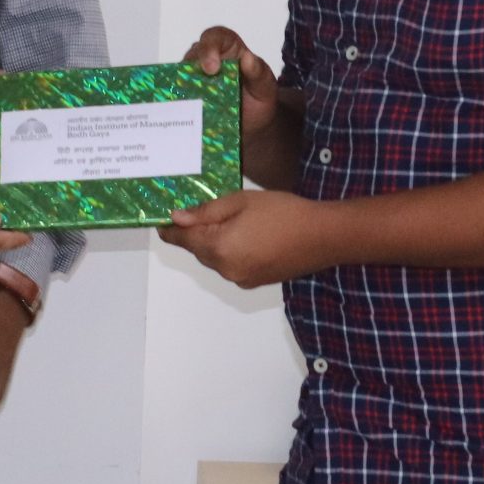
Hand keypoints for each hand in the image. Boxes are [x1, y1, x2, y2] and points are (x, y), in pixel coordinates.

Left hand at [157, 189, 341, 288]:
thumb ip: (205, 212)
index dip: (169, 229)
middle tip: (200, 209)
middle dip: (196, 232)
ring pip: (216, 258)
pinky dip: (232, 251)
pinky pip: (232, 265)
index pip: (182, 240)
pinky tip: (249, 235)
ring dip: (216, 242)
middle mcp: (225, 269)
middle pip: (199, 250)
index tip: (159, 219)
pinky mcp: (255, 282)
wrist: (324, 236)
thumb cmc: (282, 212)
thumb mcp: (240, 202)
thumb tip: (176, 218)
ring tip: (231, 219)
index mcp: (218, 248)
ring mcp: (240, 279)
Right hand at [183, 25, 278, 139]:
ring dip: (185, 88)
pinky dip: (181, 104)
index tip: (211, 68)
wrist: (255, 122)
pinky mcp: (189, 95)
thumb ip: (258, 72)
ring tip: (191, 105)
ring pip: (182, 75)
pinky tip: (186, 115)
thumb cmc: (259, 96)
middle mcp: (208, 58)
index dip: (209, 48)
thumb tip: (247, 58)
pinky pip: (180, 96)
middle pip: (193, 55)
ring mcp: (196, 76)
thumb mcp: (265, 85)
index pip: (215, 37)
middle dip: (193, 69)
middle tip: (197, 89)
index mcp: (228, 47)